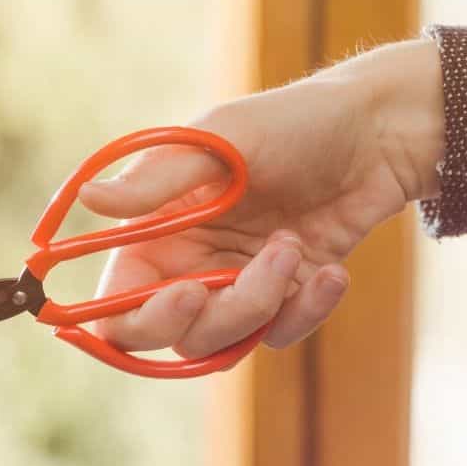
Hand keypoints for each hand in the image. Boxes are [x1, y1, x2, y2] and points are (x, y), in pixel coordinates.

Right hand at [78, 39, 444, 356]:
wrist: (379, 132)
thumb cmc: (290, 122)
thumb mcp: (219, 142)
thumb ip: (154, 181)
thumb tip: (87, 199)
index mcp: (154, 232)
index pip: (117, 302)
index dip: (134, 318)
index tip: (184, 296)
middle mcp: (185, 265)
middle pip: (172, 335)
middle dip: (217, 316)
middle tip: (261, 270)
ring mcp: (235, 286)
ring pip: (226, 343)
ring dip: (264, 306)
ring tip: (295, 247)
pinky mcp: (284, 297)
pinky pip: (279, 335)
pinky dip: (306, 312)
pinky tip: (332, 272)